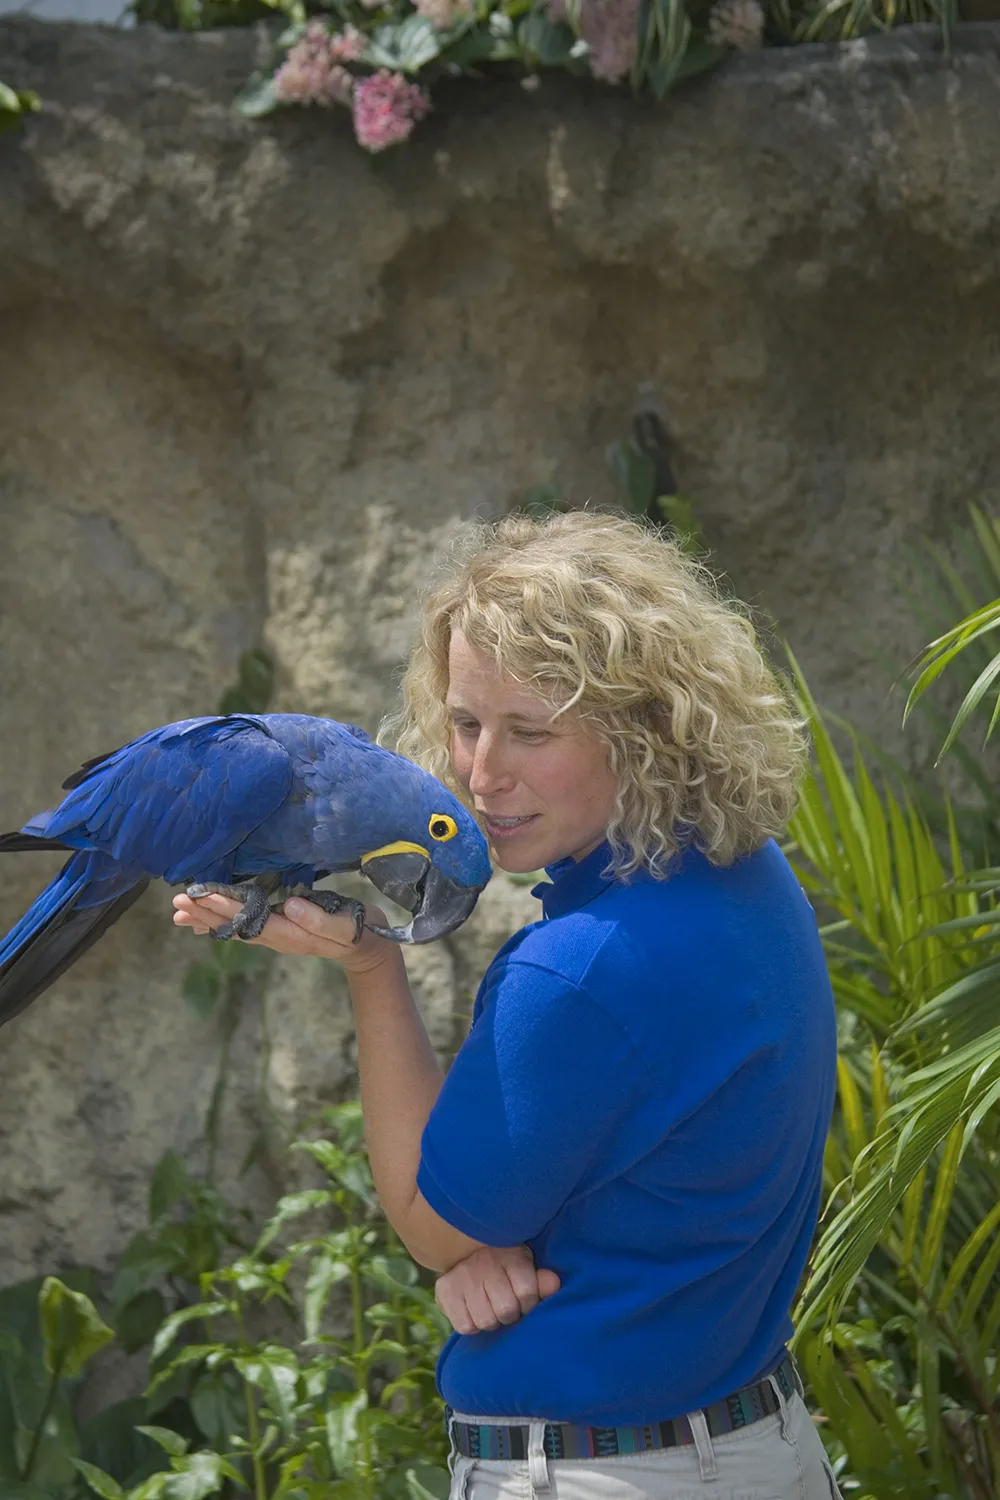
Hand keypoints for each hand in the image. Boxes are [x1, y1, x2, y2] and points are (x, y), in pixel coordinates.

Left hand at [171, 891, 396, 975]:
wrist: (366, 949)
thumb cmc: (358, 932)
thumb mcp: (345, 926)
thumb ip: (319, 919)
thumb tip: (289, 906)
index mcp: (291, 934)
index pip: (250, 920)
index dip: (224, 907)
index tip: (201, 896)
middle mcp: (277, 938)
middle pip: (235, 925)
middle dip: (206, 913)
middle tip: (177, 903)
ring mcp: (276, 936)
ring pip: (235, 927)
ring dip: (207, 919)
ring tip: (179, 912)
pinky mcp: (278, 931)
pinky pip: (243, 927)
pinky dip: (220, 922)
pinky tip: (202, 920)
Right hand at [435, 1245, 559, 1334]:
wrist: (462, 1249)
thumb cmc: (502, 1265)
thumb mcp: (525, 1266)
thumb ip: (540, 1279)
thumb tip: (554, 1284)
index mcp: (510, 1255)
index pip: (527, 1292)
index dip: (528, 1304)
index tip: (524, 1300)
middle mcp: (486, 1264)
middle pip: (507, 1310)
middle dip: (509, 1314)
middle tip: (505, 1305)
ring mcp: (463, 1277)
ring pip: (486, 1321)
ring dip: (491, 1321)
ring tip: (489, 1308)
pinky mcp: (445, 1291)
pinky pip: (465, 1326)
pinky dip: (472, 1324)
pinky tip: (473, 1311)